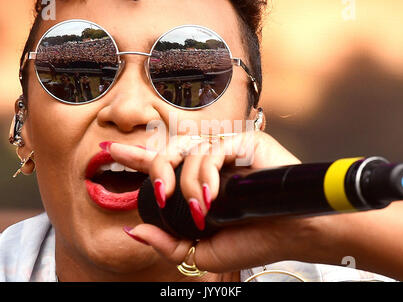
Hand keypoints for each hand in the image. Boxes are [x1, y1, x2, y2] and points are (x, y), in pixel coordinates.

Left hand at [108, 132, 320, 272]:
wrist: (293, 236)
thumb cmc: (254, 242)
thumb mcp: (203, 253)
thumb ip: (168, 244)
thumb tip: (135, 231)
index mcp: (199, 185)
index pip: (163, 165)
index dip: (136, 157)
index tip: (109, 152)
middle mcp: (211, 164)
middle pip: (168, 150)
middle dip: (154, 166)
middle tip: (155, 190)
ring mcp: (227, 152)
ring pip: (189, 151)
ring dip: (188, 182)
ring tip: (202, 209)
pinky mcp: (244, 142)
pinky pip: (213, 149)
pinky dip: (207, 173)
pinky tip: (212, 196)